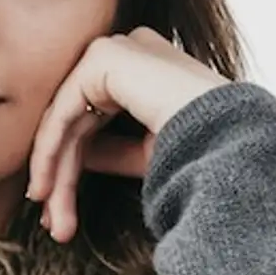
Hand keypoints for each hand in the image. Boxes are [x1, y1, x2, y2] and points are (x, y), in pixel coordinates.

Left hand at [25, 27, 230, 240]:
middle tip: (55, 226)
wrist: (229, 141)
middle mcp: (131, 50)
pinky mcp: (104, 57)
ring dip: (56, 174)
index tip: (62, 214)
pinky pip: (63, 111)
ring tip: (52, 221)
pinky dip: (49, 152)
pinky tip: (46, 190)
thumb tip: (74, 157)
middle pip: (79, 121)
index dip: (74, 166)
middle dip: (63, 177)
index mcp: (147, 67)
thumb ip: (110, 149)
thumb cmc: (202, 150)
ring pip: (66, 121)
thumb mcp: (146, 152)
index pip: (96, 118)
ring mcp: (117, 48)